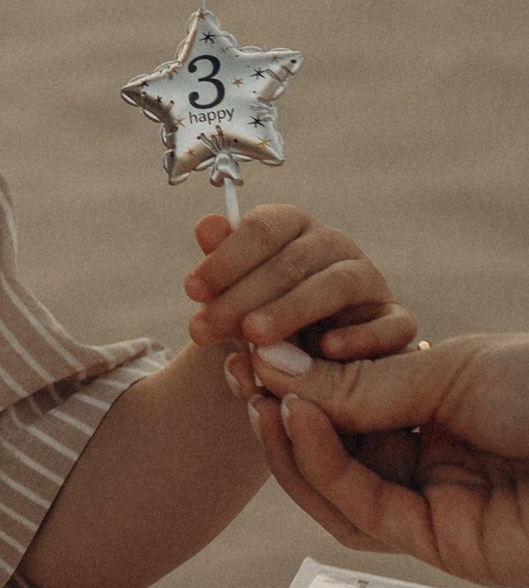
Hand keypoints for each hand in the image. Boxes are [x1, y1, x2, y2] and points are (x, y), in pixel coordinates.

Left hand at [182, 201, 414, 364]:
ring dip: (292, 310)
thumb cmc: (263, 318)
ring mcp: (369, 281)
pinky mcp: (396, 320)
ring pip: (337, 285)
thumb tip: (206, 226)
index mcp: (293, 228)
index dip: (226, 258)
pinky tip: (325, 351)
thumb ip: (223, 264)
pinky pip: (390, 324)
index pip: (264, 227)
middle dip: (244, 295)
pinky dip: (361, 337)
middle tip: (206, 328)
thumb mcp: (234, 295)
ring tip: (254, 339)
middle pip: (292, 260)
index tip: (191, 291)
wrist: (306, 362)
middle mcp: (334, 246)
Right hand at [234, 332, 528, 587]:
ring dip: (289, 448)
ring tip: (260, 398)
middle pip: (332, 453)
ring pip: (336, 492)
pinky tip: (298, 420)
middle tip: (238, 376)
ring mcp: (438, 508)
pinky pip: (362, 511)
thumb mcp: (446, 372)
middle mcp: (436, 463)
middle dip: (279, 416)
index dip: (297, 384)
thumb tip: (273, 368)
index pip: (347, 408)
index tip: (252, 350)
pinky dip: (322, 466)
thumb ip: (359, 384)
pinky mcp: (443, 547)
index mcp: (442, 412)